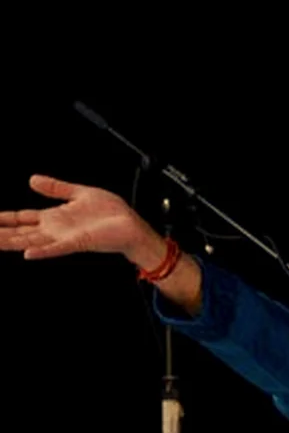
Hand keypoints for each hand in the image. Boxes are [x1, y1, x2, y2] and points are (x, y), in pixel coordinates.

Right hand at [0, 176, 157, 261]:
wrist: (131, 226)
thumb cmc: (112, 213)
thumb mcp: (79, 192)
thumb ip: (56, 187)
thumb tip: (32, 179)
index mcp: (56, 217)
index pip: (23, 218)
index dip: (5, 218)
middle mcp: (57, 229)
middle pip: (22, 232)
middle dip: (2, 232)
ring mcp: (65, 238)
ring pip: (33, 241)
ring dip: (14, 242)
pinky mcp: (78, 243)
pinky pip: (57, 248)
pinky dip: (42, 251)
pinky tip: (28, 253)